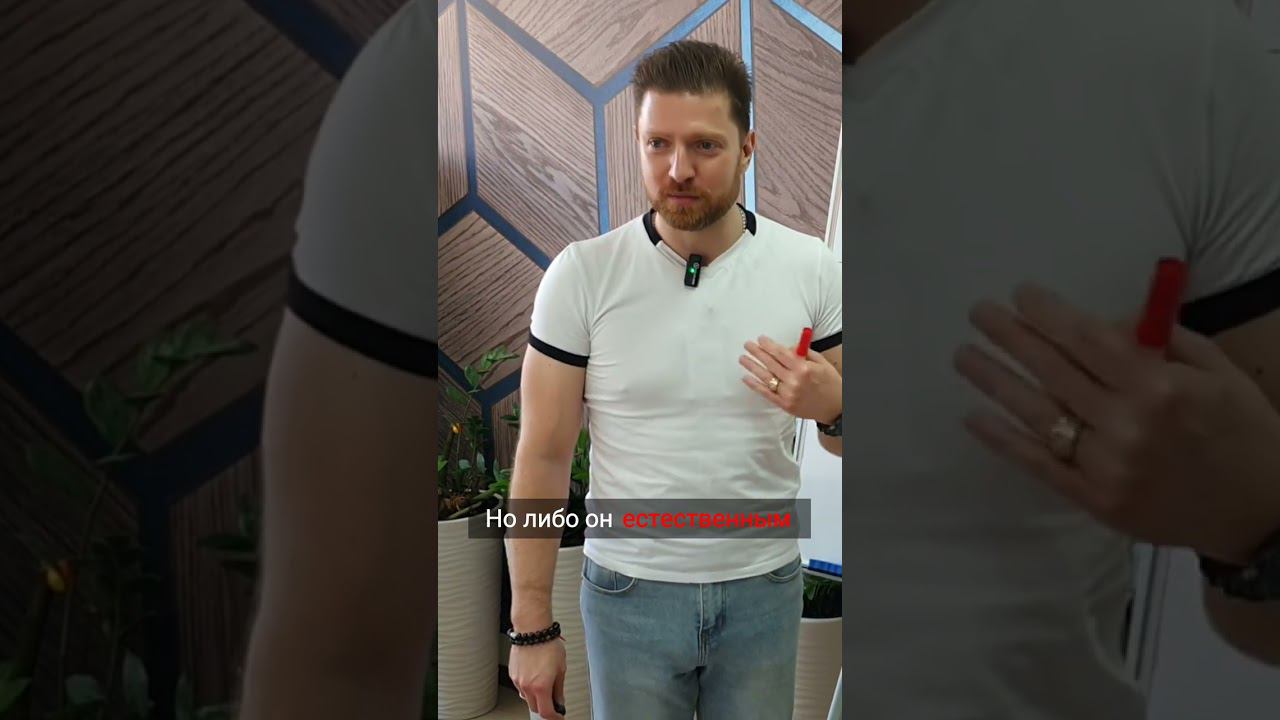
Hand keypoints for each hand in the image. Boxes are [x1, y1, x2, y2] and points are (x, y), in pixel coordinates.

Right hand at [508, 639, 566, 718]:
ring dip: (536, 697)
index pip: (546, 712)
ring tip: (545, 685)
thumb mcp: (561, 668)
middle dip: (545, 707)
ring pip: (527, 698)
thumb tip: (559, 700)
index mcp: (541, 686)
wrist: (532, 630)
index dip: (555, 717)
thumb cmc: (547, 644)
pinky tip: (535, 676)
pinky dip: (529, 687)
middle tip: (554, 702)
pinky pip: (521, 687)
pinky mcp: (513, 674)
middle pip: (535, 707)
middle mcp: (527, 686)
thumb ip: (559, 688)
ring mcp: (518, 680)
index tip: (559, 716)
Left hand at [740, 335, 840, 422]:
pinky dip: (755, 386)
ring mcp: (788, 394)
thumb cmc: (830, 383)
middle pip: (771, 363)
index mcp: (804, 368)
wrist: (836, 407)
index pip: (781, 353)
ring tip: (742, 359)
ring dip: (752, 366)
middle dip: (757, 352)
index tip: (760, 339)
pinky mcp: (785, 405)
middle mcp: (794, 381)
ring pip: (765, 377)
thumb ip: (803, 354)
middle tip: (748, 345)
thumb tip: (786, 347)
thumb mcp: (821, 363)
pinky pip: (766, 394)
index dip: (768, 345)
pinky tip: (746, 378)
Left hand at [954, 283, 1279, 563]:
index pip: (1089, 340)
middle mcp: (1129, 425)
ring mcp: (1108, 467)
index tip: (1020, 294)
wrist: (1261, 512)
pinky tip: (974, 416)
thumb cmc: (1241, 429)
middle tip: (979, 313)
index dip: (1048, 315)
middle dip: (1011, 337)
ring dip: (994, 382)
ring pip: (1038, 416)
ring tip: (964, 355)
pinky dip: (1004, 440)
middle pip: (1054, 371)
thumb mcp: (1215, 371)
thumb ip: (1158, 342)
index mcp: (1162, 387)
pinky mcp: (1095, 501)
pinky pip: (1040, 465)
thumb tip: (1098, 321)